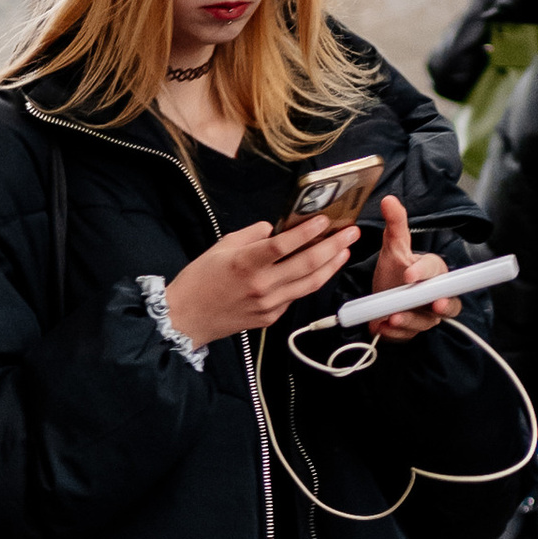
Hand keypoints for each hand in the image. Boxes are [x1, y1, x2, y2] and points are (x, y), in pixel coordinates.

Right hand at [164, 214, 359, 348]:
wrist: (186, 318)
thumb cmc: (200, 280)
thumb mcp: (221, 246)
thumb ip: (251, 235)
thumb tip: (274, 229)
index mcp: (246, 263)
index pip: (284, 245)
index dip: (308, 232)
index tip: (325, 220)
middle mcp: (261, 285)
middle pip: (306, 264)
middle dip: (333, 246)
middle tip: (351, 233)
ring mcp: (268, 304)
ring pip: (310, 284)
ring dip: (331, 265)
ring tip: (345, 250)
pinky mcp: (271, 318)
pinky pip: (295, 296)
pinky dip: (309, 281)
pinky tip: (320, 269)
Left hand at [365, 192, 459, 339]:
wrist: (381, 299)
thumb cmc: (394, 273)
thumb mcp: (393, 248)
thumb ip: (396, 226)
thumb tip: (389, 200)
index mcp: (434, 272)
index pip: (436, 270)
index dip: (425, 271)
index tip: (409, 273)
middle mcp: (437, 296)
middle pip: (449, 303)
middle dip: (442, 304)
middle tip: (433, 304)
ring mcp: (426, 317)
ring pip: (426, 322)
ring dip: (410, 320)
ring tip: (391, 318)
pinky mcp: (412, 333)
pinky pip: (408, 336)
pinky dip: (394, 334)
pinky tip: (380, 328)